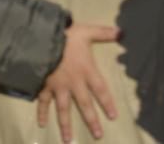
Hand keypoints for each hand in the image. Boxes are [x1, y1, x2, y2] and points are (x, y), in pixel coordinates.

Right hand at [37, 24, 119, 141]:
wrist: (41, 40)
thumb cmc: (65, 36)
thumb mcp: (87, 32)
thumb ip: (104, 33)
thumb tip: (122, 32)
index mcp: (86, 71)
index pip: (101, 90)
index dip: (107, 103)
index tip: (113, 117)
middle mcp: (74, 83)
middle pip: (84, 105)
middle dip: (91, 120)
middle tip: (98, 136)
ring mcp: (58, 87)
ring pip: (63, 109)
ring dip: (66, 125)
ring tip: (68, 140)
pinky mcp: (44, 86)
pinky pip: (43, 102)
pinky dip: (41, 112)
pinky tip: (41, 124)